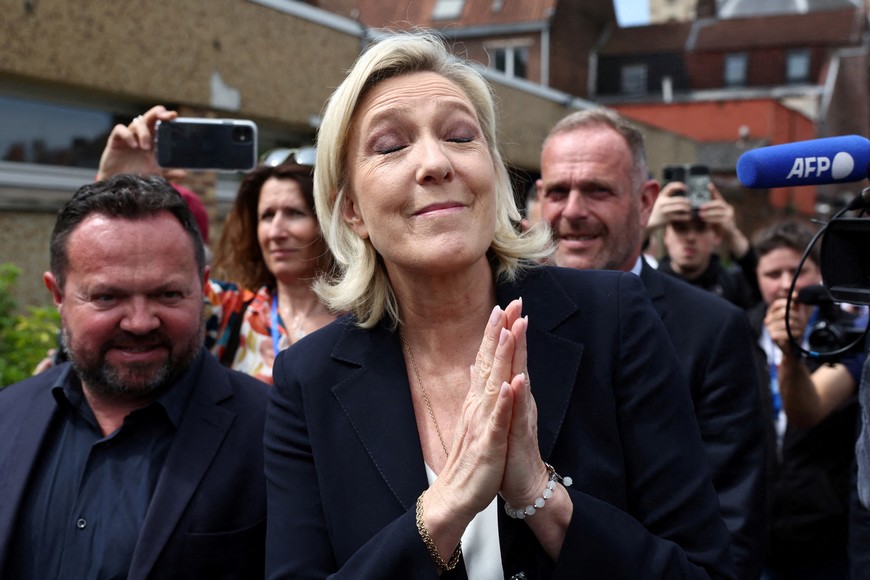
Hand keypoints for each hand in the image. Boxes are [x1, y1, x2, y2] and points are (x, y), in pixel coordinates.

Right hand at [96, 105, 184, 180]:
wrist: (119, 185)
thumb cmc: (139, 175)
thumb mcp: (156, 174)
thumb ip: (169, 173)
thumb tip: (184, 174)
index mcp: (154, 140)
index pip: (161, 123)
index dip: (167, 117)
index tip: (175, 116)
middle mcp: (142, 135)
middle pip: (150, 117)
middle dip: (157, 113)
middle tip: (164, 117)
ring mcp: (129, 136)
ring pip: (137, 123)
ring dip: (144, 133)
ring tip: (146, 147)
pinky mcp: (116, 140)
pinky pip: (120, 129)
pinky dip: (127, 135)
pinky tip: (133, 145)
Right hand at [428, 303, 518, 519]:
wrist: (456, 496)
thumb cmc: (470, 458)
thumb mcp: (475, 419)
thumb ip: (477, 391)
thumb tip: (476, 366)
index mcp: (477, 400)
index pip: (486, 359)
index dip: (495, 333)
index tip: (503, 306)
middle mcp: (478, 406)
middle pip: (489, 363)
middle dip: (499, 333)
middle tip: (508, 304)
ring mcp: (482, 423)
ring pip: (493, 385)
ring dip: (500, 358)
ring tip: (508, 331)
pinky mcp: (489, 444)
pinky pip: (497, 421)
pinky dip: (503, 402)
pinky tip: (510, 385)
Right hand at [646, 181, 692, 231]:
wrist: (649, 221)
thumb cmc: (656, 210)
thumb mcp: (659, 201)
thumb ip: (667, 196)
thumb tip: (681, 195)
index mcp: (661, 196)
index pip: (671, 187)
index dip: (679, 185)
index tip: (685, 188)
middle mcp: (663, 202)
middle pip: (680, 199)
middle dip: (687, 201)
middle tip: (690, 203)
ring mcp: (665, 210)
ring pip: (681, 207)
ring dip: (688, 208)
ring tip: (689, 209)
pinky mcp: (668, 218)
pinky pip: (681, 217)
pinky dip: (687, 217)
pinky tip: (688, 216)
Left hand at [696, 185, 749, 257]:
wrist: (729, 237)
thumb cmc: (719, 227)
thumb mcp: (713, 218)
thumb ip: (708, 212)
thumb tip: (697, 208)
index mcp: (724, 206)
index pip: (718, 196)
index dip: (713, 190)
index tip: (709, 185)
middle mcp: (728, 208)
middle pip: (718, 203)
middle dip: (708, 204)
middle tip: (700, 207)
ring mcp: (730, 215)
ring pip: (718, 211)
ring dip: (708, 212)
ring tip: (700, 214)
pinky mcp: (729, 222)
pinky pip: (719, 219)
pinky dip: (711, 219)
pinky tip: (705, 219)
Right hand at [764, 296, 809, 352]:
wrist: (791, 343)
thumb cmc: (793, 327)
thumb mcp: (795, 312)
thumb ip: (795, 302)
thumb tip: (795, 295)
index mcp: (771, 312)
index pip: (777, 303)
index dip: (788, 303)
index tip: (796, 305)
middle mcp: (767, 320)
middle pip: (784, 312)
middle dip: (796, 316)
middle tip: (799, 320)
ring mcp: (769, 329)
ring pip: (788, 323)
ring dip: (797, 326)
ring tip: (798, 328)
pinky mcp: (773, 337)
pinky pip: (788, 332)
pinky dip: (795, 333)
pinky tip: (796, 334)